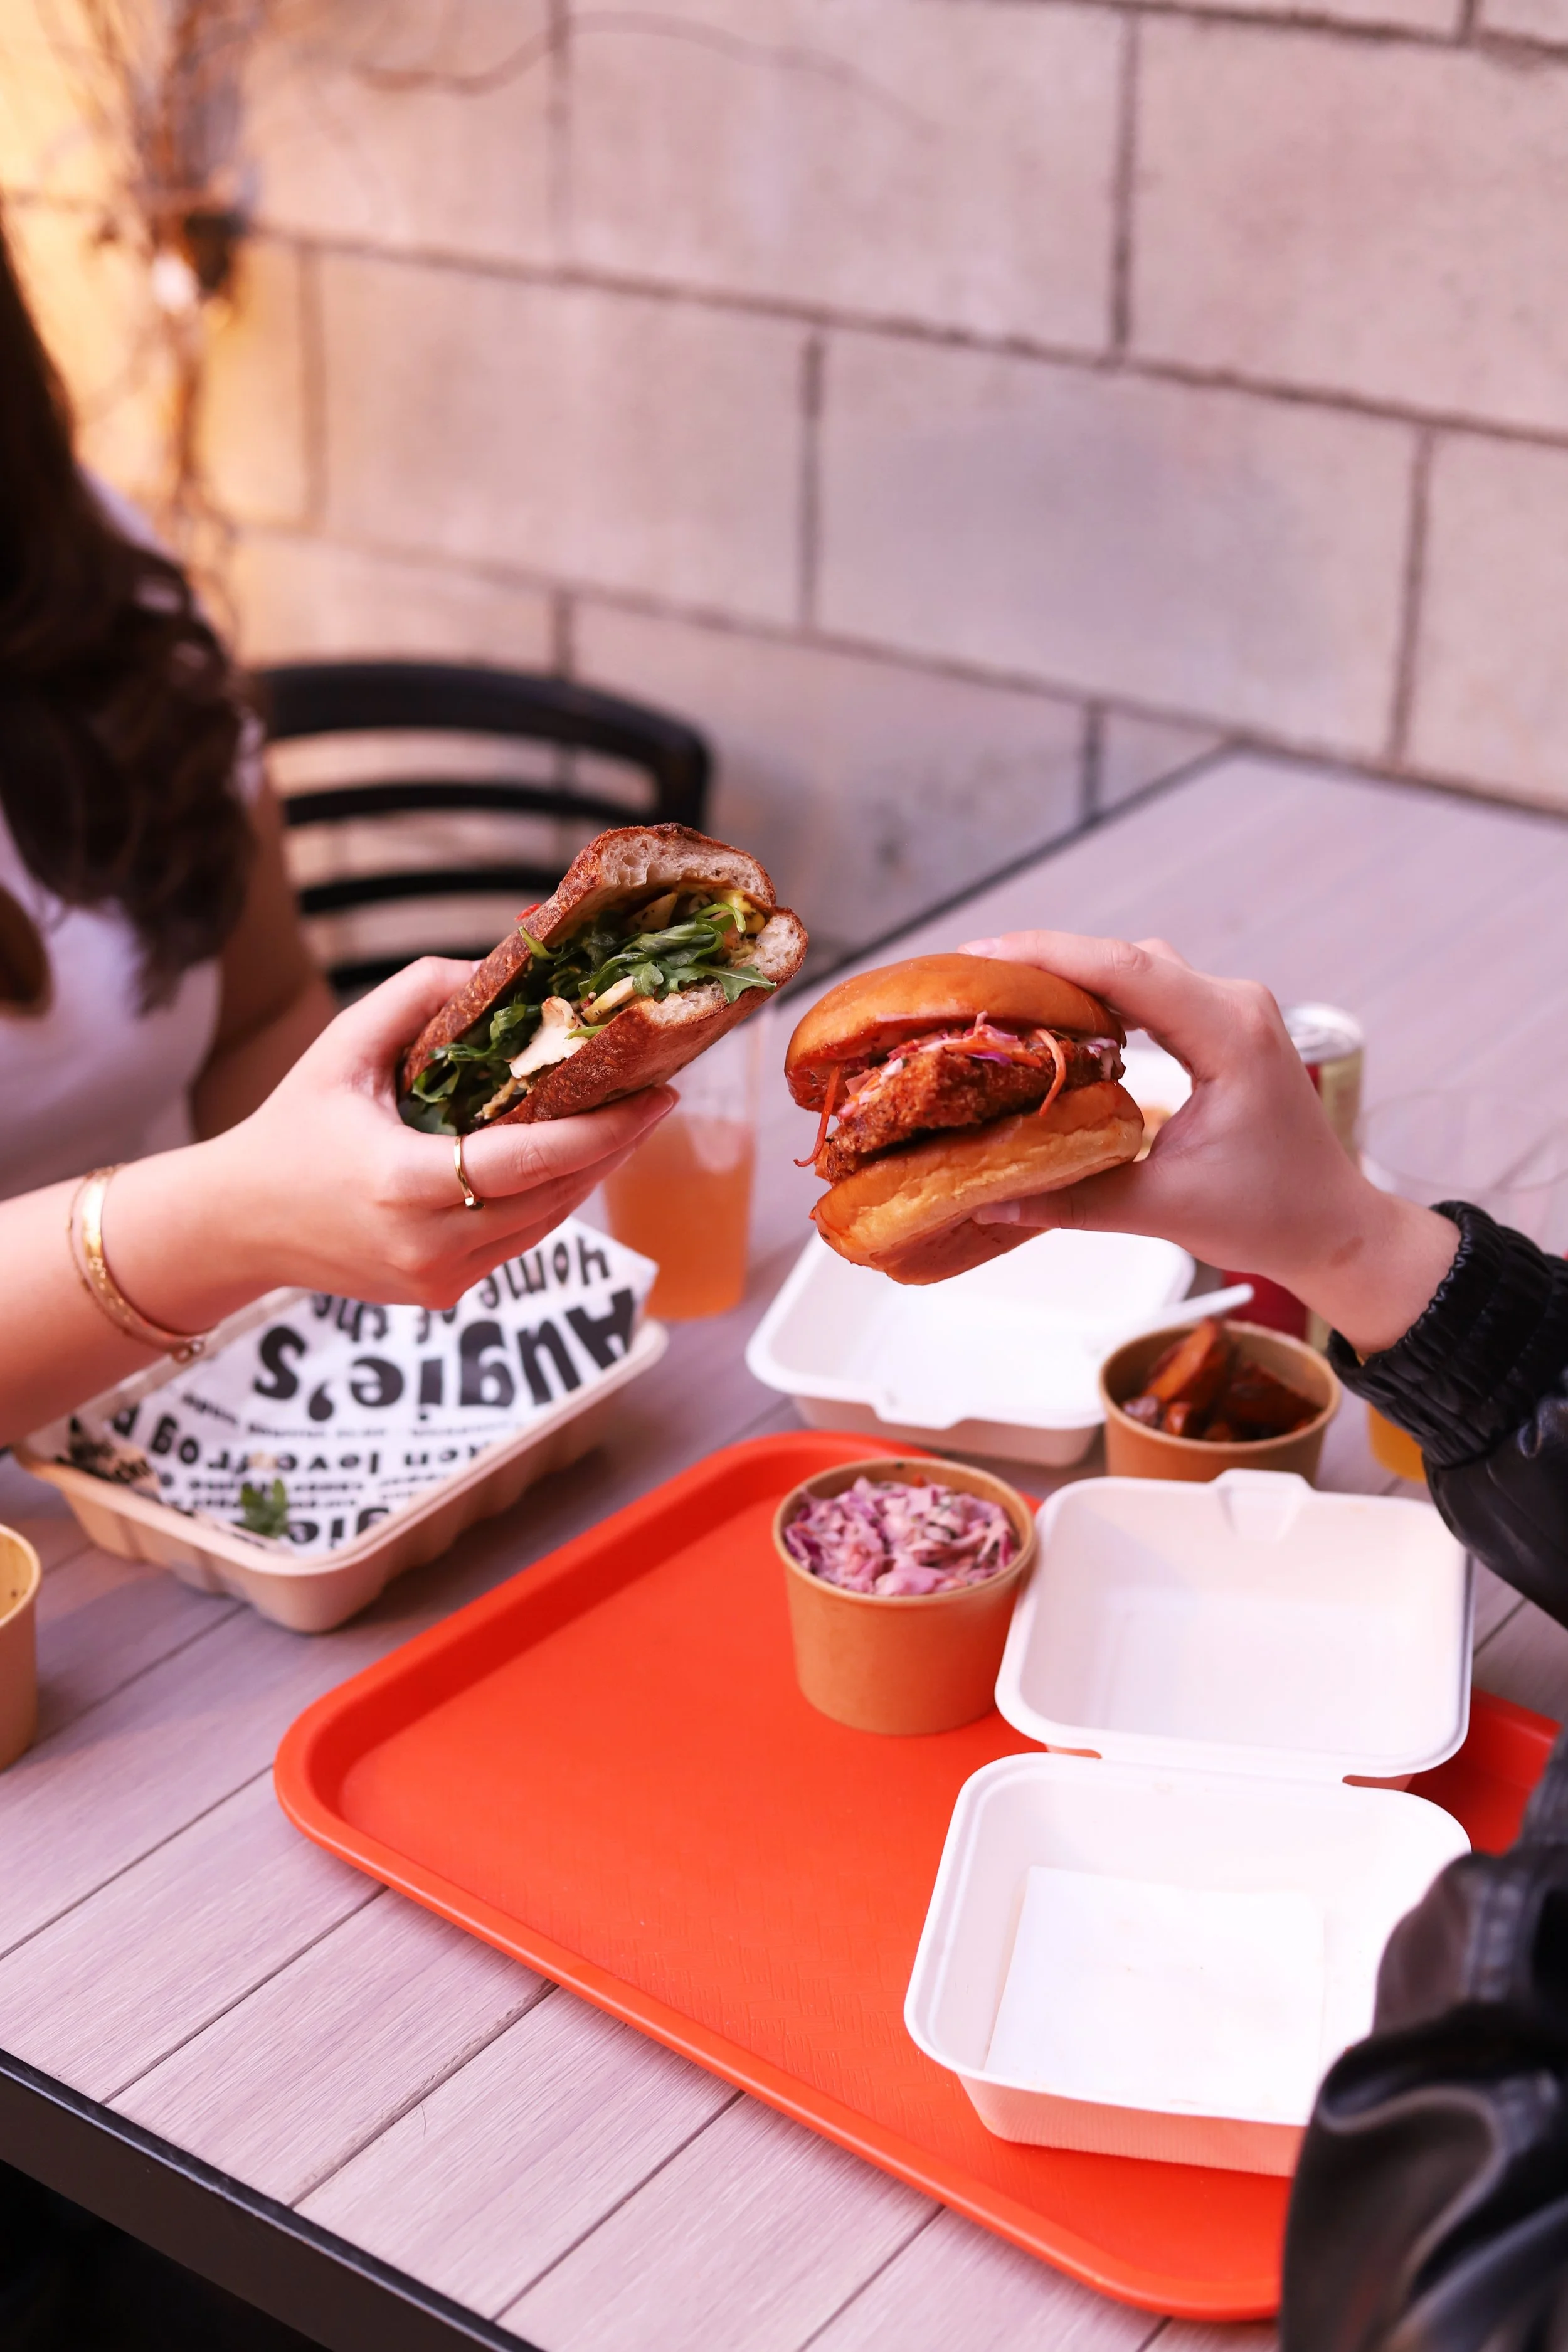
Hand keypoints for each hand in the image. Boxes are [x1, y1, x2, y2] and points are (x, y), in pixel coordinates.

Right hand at [108, 959, 673, 1323]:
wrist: (238, 1226)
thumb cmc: (290, 1128)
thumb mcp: (342, 1048)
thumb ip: (417, 995)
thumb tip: (496, 967)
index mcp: (405, 1186)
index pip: (533, 1161)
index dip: (605, 1132)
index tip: (657, 1096)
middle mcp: (429, 1245)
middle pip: (556, 1196)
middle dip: (615, 1146)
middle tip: (657, 1096)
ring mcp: (439, 1280)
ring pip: (548, 1226)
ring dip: (590, 1174)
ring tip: (625, 1120)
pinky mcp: (442, 1294)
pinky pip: (520, 1244)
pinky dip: (549, 1199)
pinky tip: (571, 1157)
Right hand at [960, 931, 1458, 1356]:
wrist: (1332, 1225)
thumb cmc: (1270, 1216)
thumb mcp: (1163, 1209)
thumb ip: (1072, 1201)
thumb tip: (987, 1198)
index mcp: (1231, 1036)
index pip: (1128, 972)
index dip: (1050, 956)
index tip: (985, 955)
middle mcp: (1236, 1007)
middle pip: (1127, 958)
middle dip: (1048, 962)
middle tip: (975, 977)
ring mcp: (1234, 1010)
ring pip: (1138, 968)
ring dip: (1074, 976)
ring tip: (1005, 994)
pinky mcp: (1225, 1025)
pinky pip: (1152, 992)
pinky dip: (1101, 998)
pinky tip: (1058, 1019)